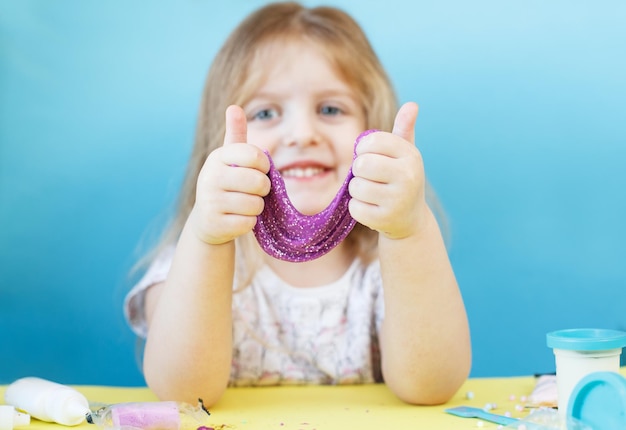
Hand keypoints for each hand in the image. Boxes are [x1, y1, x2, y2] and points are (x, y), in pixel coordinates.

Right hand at [191, 105, 270, 244]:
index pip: (255, 156)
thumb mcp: (229, 158)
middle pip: (259, 183)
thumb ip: (236, 134)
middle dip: (263, 189)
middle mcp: (210, 177)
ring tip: (243, 205)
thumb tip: (234, 107)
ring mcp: (211, 201)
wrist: (207, 220)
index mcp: (217, 157)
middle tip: (253, 191)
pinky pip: (249, 222)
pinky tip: (236, 218)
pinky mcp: (216, 224)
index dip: (265, 166)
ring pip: (256, 205)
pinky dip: (248, 222)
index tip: (259, 170)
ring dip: (256, 207)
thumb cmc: (226, 183)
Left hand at [348, 102, 426, 239]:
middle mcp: (408, 176)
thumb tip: (412, 105)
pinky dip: (358, 208)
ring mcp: (397, 199)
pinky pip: (354, 207)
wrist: (410, 220)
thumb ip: (404, 129)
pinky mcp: (384, 219)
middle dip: (359, 171)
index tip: (372, 157)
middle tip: (371, 178)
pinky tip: (373, 209)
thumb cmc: (401, 179)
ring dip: (358, 191)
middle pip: (361, 164)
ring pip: (355, 187)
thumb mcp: (405, 154)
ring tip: (374, 194)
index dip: (363, 149)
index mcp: (411, 155)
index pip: (372, 141)